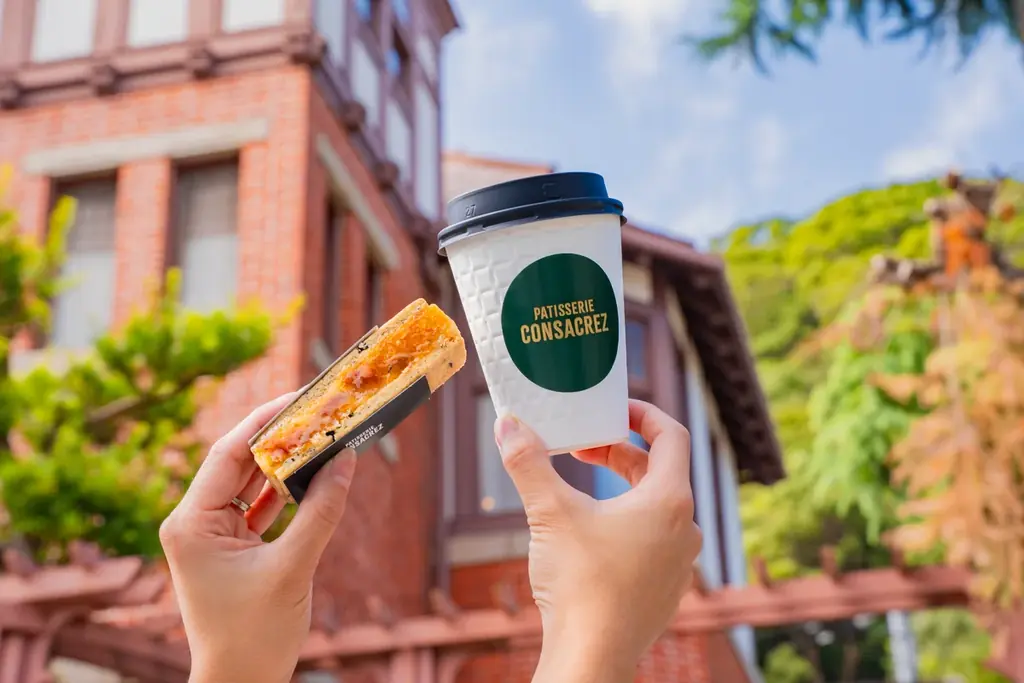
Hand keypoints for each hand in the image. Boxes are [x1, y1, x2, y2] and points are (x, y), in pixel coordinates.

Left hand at [159, 394, 358, 682]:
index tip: (300, 396)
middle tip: (318, 410)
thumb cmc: (255, 635)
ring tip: (321, 435)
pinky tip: (315, 475)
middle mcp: (194, 522)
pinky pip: (260, 507)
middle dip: (280, 438)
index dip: (265, 421)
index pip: (229, 453)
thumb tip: (346, 459)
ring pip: (251, 482)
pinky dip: (286, 492)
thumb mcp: (293, 568)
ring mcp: (212, 535)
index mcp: (191, 522)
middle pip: (240, 462)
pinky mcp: (231, 548)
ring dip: (285, 463)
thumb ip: (322, 511)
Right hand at [494, 399, 700, 682]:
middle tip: (580, 448)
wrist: (591, 658)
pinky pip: (654, 540)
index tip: (614, 409)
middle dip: (618, 453)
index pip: (671, 435)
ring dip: (622, 489)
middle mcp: (686, 528)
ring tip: (581, 489)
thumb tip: (508, 425)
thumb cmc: (580, 584)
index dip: (643, 413)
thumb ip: (528, 462)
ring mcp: (680, 563)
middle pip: (659, 470)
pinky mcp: (666, 589)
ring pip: (656, 507)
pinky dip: (627, 523)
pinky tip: (592, 535)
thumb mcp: (549, 512)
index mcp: (670, 500)